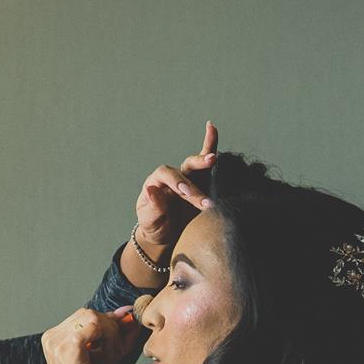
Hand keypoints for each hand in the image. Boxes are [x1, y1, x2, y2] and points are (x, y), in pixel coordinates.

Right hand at [37, 307, 124, 363]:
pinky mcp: (69, 349)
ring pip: (93, 318)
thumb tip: (128, 313)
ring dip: (110, 334)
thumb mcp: (104, 355)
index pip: (84, 315)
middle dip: (110, 327)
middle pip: (88, 313)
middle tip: (117, 348)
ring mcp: (58, 342)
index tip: (122, 331)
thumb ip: (115, 334)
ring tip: (112, 354)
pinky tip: (109, 355)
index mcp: (55, 338)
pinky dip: (108, 339)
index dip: (107, 321)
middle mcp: (53, 337)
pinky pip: (95, 327)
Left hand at [134, 121, 219, 256]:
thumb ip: (152, 206)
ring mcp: (187, 180)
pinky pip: (206, 167)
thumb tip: (151, 189)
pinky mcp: (201, 185)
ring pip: (197, 164)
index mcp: (156, 182)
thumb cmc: (154, 226)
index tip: (187, 193)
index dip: (177, 182)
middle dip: (198, 165)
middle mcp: (172, 178)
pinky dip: (210, 148)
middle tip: (210, 163)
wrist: (164, 235)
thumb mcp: (148, 220)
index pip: (166, 175)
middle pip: (184, 166)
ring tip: (214, 156)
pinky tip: (212, 128)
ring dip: (206, 157)